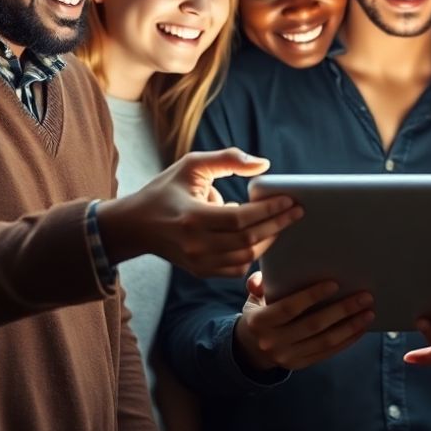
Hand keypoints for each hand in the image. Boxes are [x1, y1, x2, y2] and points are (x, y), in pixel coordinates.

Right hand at [98, 148, 302, 276]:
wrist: (135, 225)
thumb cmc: (166, 189)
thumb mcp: (192, 165)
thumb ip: (228, 159)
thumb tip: (264, 165)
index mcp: (192, 217)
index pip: (240, 218)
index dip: (268, 210)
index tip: (289, 199)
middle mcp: (194, 244)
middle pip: (248, 240)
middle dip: (277, 224)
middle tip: (296, 211)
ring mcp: (197, 262)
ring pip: (245, 257)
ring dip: (268, 240)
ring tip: (281, 222)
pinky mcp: (200, 271)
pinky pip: (236, 268)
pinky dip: (252, 254)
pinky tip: (261, 238)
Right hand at [234, 271, 372, 371]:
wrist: (251, 350)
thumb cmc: (259, 314)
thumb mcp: (253, 298)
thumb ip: (257, 285)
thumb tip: (260, 280)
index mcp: (260, 322)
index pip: (288, 308)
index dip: (311, 296)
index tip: (335, 284)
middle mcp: (273, 342)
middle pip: (313, 325)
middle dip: (342, 310)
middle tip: (365, 296)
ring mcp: (288, 357)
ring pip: (324, 341)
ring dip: (350, 326)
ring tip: (369, 312)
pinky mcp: (300, 364)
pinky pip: (328, 352)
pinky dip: (347, 340)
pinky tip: (361, 328)